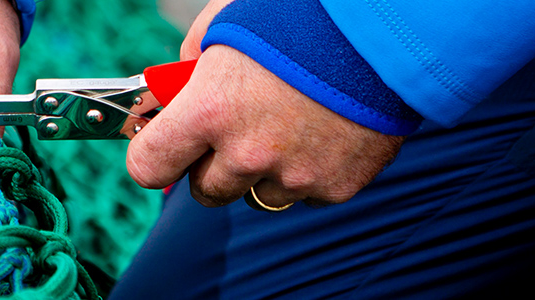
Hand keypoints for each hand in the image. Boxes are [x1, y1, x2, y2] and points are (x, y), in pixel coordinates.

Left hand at [125, 0, 403, 207]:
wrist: (385, 26)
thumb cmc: (297, 17)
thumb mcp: (222, 25)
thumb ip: (187, 68)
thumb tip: (165, 99)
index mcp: (210, 110)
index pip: (149, 166)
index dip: (153, 154)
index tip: (163, 144)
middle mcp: (248, 152)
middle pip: (205, 190)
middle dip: (212, 163)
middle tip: (235, 127)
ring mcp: (295, 175)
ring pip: (258, 195)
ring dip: (263, 170)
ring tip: (288, 122)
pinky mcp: (337, 186)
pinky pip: (306, 193)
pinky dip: (310, 170)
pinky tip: (323, 130)